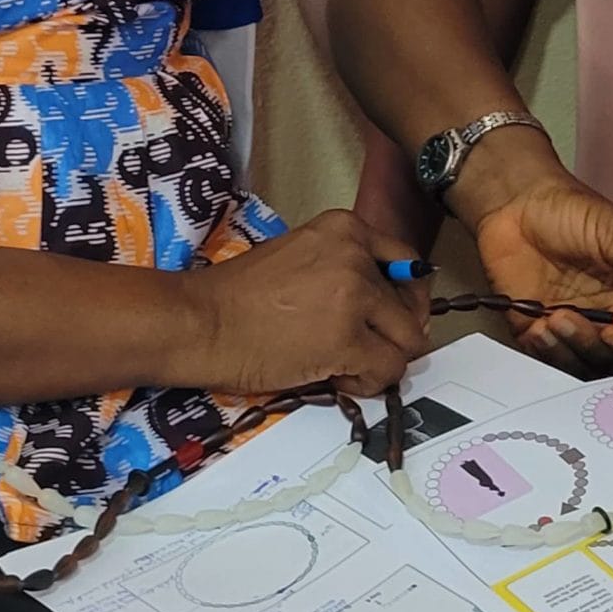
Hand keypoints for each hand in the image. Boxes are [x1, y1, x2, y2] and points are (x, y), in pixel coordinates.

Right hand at [182, 210, 429, 396]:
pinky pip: (388, 370)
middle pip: (411, 306)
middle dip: (392, 335)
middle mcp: (356, 255)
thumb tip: (385, 305)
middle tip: (361, 350)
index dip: (404, 299)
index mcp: (346, 228)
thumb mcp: (302, 257)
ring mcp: (354, 296)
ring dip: (381, 361)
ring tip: (345, 366)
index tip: (390, 319)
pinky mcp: (347, 340)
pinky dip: (368, 383)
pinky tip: (337, 379)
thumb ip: (344, 269)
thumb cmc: (238, 295)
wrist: (201, 321)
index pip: (407, 263)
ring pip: (407, 341)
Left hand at [472, 167, 612, 374]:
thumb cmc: (572, 211)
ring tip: (555, 318)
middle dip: (599, 349)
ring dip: (571, 349)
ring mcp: (575, 328)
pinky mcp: (540, 333)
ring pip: (584, 365)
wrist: (517, 204)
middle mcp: (608, 319)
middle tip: (579, 319)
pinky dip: (546, 350)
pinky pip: (549, 359)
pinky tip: (539, 326)